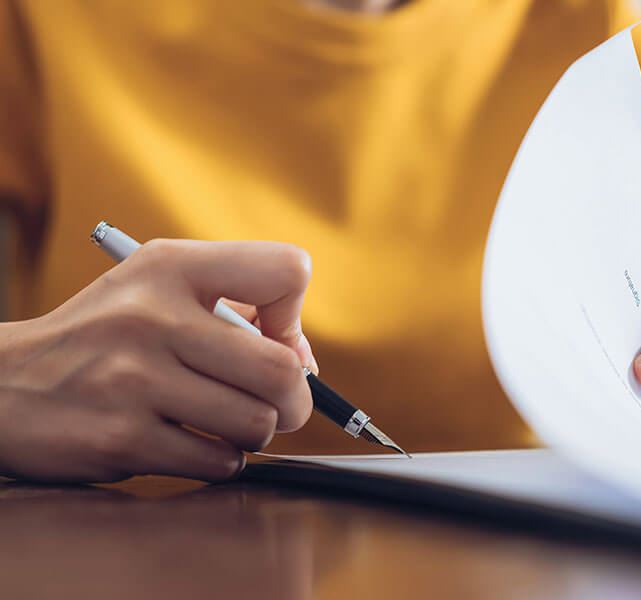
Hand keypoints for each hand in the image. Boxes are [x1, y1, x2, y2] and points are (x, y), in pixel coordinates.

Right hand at [0, 239, 316, 481]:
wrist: (3, 385)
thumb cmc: (105, 336)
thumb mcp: (158, 287)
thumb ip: (238, 305)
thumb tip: (305, 361)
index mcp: (170, 267)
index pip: (286, 271)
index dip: (294, 315)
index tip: (272, 339)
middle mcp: (153, 317)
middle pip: (283, 369)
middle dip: (296, 399)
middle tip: (278, 405)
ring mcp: (134, 379)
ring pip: (256, 422)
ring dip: (253, 433)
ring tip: (222, 422)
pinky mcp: (122, 438)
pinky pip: (217, 461)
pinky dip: (218, 460)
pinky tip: (189, 444)